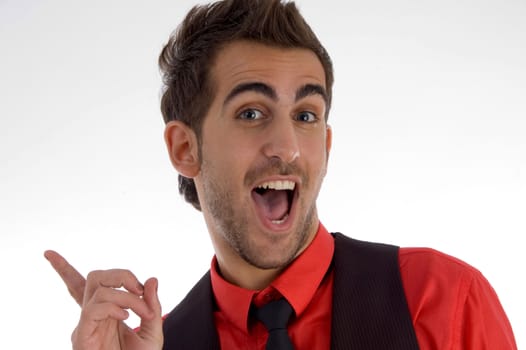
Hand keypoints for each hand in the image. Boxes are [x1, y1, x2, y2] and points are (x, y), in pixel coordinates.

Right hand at [44, 250, 162, 349]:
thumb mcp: (153, 330)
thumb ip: (152, 305)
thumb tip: (152, 279)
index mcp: (106, 312)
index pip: (84, 286)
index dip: (63, 269)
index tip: (48, 253)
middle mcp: (93, 315)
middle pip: (95, 277)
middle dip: (120, 274)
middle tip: (139, 288)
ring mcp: (86, 325)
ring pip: (98, 290)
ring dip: (126, 295)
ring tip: (142, 313)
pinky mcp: (82, 337)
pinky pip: (93, 309)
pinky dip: (114, 306)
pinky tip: (126, 317)